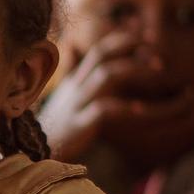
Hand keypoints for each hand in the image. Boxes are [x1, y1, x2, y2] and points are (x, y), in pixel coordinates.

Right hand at [38, 31, 152, 162]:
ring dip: (134, 68)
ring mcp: (77, 104)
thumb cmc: (60, 125)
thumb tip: (82, 51)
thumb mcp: (70, 96)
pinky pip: (102, 110)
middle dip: (131, 46)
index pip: (99, 49)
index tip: (148, 38)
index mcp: (77, 79)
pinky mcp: (79, 125)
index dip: (123, 39)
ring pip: (104, 76)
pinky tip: (140, 109)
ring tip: (159, 70)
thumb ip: (80, 74)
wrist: (35, 155)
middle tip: (159, 53)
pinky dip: (123, 107)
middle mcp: (77, 86)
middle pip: (103, 54)